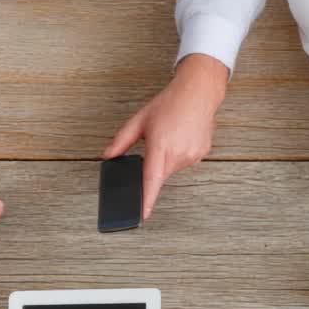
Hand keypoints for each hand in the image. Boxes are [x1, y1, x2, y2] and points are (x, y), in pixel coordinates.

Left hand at [103, 53, 228, 218]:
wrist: (197, 94)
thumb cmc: (169, 104)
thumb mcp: (139, 120)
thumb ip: (121, 141)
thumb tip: (108, 156)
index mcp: (160, 145)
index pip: (152, 178)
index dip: (147, 198)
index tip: (143, 214)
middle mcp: (178, 153)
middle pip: (160, 174)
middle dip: (154, 165)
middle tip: (157, 143)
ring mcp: (192, 155)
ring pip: (172, 169)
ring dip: (167, 159)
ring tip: (171, 136)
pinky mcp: (201, 154)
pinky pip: (184, 162)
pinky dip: (179, 155)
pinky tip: (181, 138)